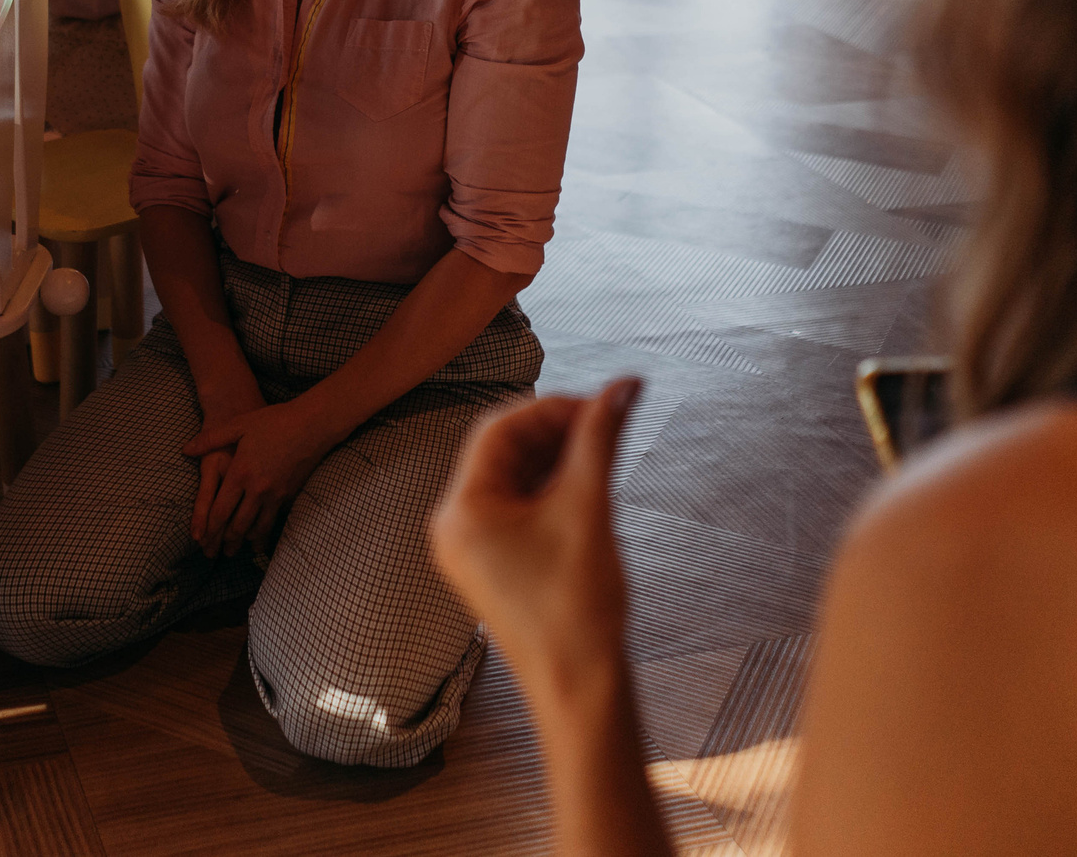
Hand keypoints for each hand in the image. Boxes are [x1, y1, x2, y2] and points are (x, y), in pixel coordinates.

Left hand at [185, 394, 337, 555]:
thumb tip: (185, 450)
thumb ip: (210, 439)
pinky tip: (260, 537)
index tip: (202, 540)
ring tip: (238, 550)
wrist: (312, 425)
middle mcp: (257, 489)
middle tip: (216, 553)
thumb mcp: (238, 425)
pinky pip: (274, 520)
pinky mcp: (289, 494)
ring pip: (257, 527)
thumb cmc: (273, 421)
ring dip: (245, 541)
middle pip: (238, 524)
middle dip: (226, 541)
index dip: (210, 529)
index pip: (221, 510)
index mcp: (241, 473)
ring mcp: (275, 494)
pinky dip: (264, 532)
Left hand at [431, 379, 640, 707]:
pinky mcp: (494, 567)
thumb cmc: (576, 612)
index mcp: (460, 512)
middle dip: (555, 433)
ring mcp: (472, 551)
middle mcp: (455, 529)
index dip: (550, 409)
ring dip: (556, 460)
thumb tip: (622, 387)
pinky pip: (517, 511)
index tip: (597, 405)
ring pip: (513, 481)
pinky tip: (588, 488)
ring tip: (603, 455)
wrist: (580, 688)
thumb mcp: (588, 509)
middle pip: (502, 453)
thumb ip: (600, 439)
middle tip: (605, 424)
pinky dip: (551, 492)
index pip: (497, 430)